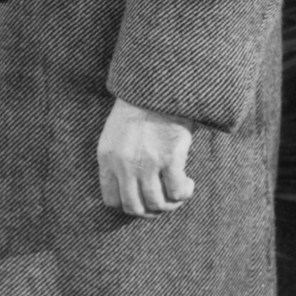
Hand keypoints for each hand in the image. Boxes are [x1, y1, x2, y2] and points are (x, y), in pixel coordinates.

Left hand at [97, 97, 195, 216]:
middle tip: (163, 201)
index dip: (128, 203)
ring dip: (170, 203)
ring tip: (178, 191)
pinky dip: (184, 193)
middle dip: (150, 210)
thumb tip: (133, 186)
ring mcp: (147, 163)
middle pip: (134, 207)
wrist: (158, 85)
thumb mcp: (116, 133)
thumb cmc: (140, 105)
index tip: (142, 197)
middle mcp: (124, 164)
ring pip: (157, 203)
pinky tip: (188, 183)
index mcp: (107, 157)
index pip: (111, 199)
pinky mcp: (169, 158)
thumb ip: (119, 159)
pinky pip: (177, 192)